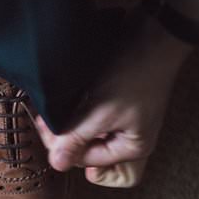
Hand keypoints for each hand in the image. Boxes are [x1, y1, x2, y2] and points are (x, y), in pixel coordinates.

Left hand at [36, 16, 192, 186]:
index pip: (86, 160)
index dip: (63, 147)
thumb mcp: (101, 111)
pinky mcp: (118, 107)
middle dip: (67, 143)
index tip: (45, 127)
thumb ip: (77, 139)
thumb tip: (58, 164)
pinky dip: (78, 116)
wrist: (154, 33)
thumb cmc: (134, 73)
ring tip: (52, 115)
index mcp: (133, 148)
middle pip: (89, 154)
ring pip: (89, 138)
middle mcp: (130, 139)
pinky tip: (66, 106)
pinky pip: (93, 121)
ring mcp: (125, 123)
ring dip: (70, 129)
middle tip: (46, 124)